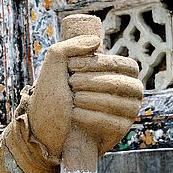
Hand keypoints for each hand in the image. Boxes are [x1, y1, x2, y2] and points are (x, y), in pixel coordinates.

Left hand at [27, 35, 143, 159]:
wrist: (44, 125)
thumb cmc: (53, 91)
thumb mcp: (56, 63)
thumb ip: (72, 45)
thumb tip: (96, 41)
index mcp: (119, 73)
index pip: (123, 64)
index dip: (99, 63)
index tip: (72, 66)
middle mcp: (128, 92)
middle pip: (122, 84)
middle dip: (93, 82)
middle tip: (70, 83)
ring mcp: (126, 112)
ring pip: (120, 104)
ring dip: (92, 99)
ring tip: (73, 99)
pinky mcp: (119, 131)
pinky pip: (114, 124)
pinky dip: (92, 118)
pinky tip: (75, 114)